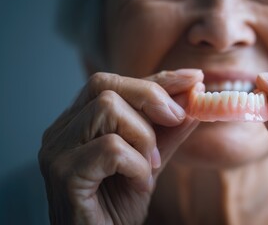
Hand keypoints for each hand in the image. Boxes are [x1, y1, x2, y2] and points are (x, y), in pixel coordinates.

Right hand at [39, 69, 202, 224]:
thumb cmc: (117, 207)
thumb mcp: (149, 163)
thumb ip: (167, 133)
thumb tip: (192, 100)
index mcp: (78, 123)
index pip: (116, 83)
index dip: (157, 78)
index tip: (193, 78)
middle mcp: (61, 130)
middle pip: (105, 85)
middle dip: (151, 97)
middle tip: (177, 120)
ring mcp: (57, 150)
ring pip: (108, 108)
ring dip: (144, 138)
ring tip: (149, 168)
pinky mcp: (64, 173)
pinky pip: (112, 148)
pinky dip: (137, 165)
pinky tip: (139, 185)